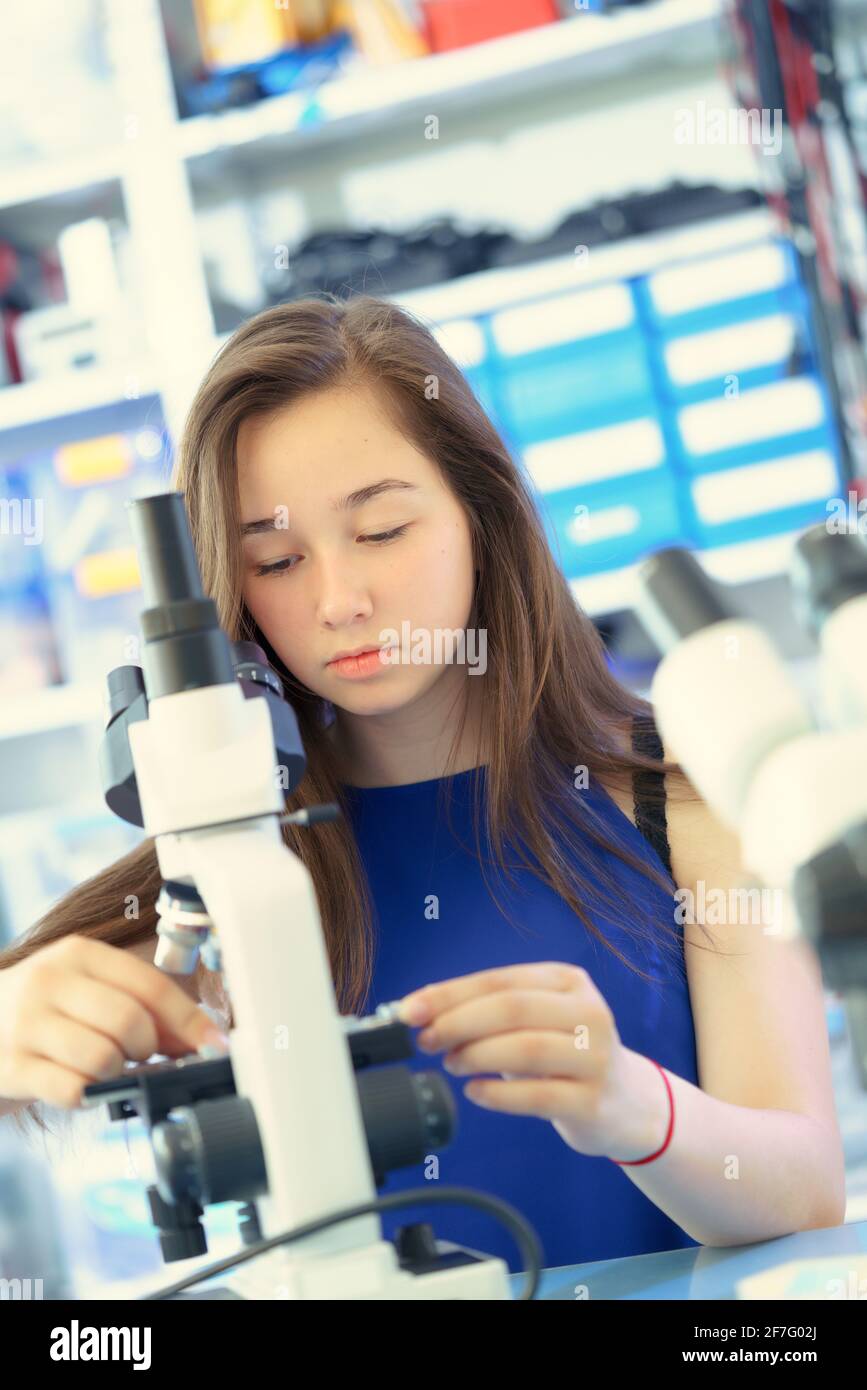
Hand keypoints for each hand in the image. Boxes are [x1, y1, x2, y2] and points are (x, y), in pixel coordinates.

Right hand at [0, 935, 227, 1110]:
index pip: (151, 985)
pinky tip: (78, 1084)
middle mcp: (50, 981)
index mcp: (79, 954)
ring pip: (103, 1057)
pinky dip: (87, 1095)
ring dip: (116, 1072)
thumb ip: (139, 1003)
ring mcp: (26, 1024)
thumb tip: (200, 1037)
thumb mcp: (86, 989)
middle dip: (148, 1047)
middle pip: (131, 1021)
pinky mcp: (11, 1066)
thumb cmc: (44, 1010)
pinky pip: (72, 1090)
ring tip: (103, 1066)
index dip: (190, 1020)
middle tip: (139, 1054)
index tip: (214, 1044)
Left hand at [398, 961, 668, 1160]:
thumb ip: (488, 1011)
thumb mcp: (536, 1020)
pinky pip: (538, 1095)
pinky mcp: (593, 1101)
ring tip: (451, 1063)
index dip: (449, 994)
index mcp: (568, 982)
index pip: (500, 981)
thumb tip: (422, 1011)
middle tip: (425, 1040)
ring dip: (476, 1055)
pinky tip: (475, 1092)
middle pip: (513, 1009)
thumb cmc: (564, 1054)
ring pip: (527, 1048)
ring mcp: (596, 1058)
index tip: (409, 1010)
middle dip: (458, 1022)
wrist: (626, 1103)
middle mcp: (589, 1012)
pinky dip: (498, 1093)